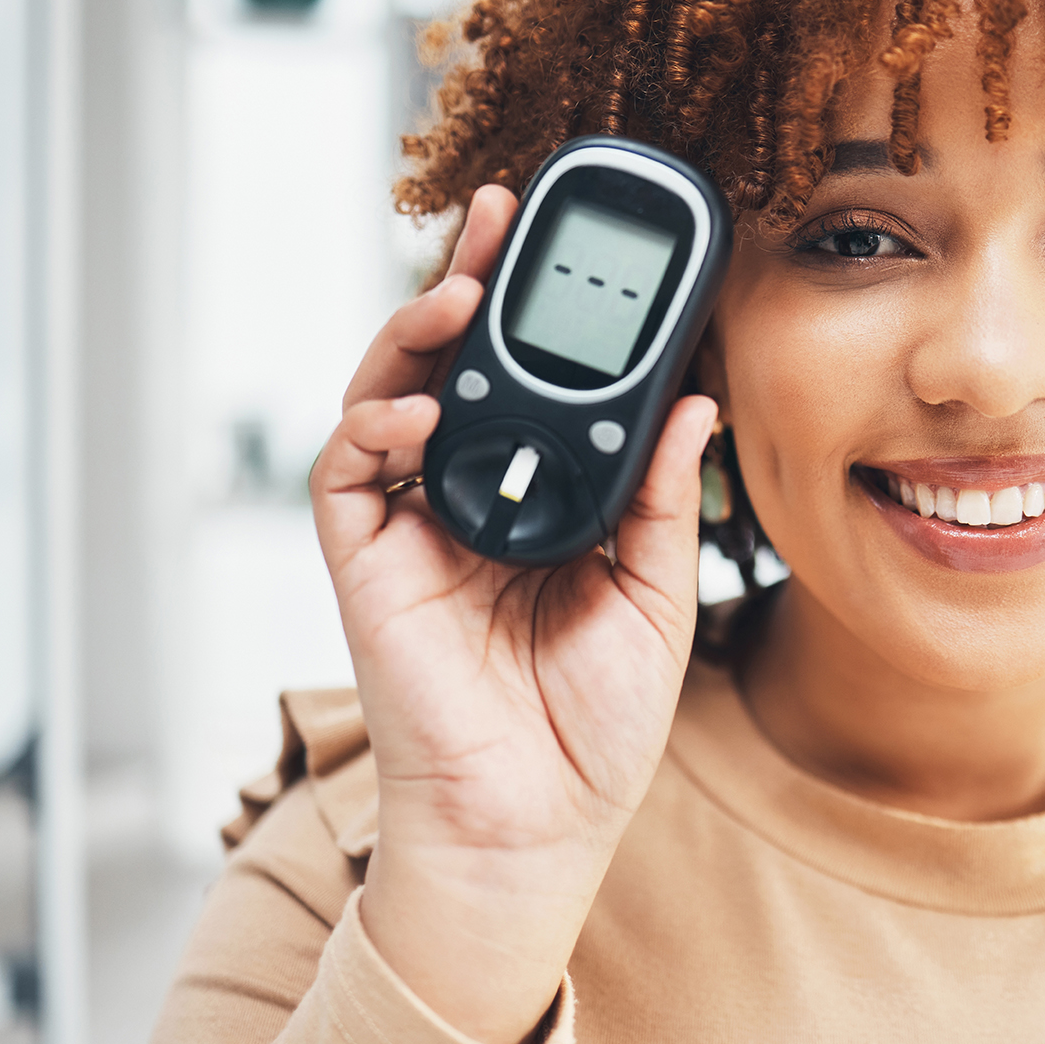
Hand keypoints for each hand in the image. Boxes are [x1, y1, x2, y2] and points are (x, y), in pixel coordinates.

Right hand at [309, 185, 717, 1043]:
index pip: (533, 384)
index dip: (539, 315)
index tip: (568, 250)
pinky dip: (372, 429)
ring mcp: (413, 530)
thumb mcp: (654, 595)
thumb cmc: (596, 725)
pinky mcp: (367, 566)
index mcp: (542, 502)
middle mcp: (472, 502)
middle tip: (493, 219)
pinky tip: (418, 412)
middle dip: (465, 287)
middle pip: (453, 370)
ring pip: (389, 400)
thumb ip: (665, 498)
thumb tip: (697, 403)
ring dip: (414, 339)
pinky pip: (346, 476)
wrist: (538, 823)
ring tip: (456, 295)